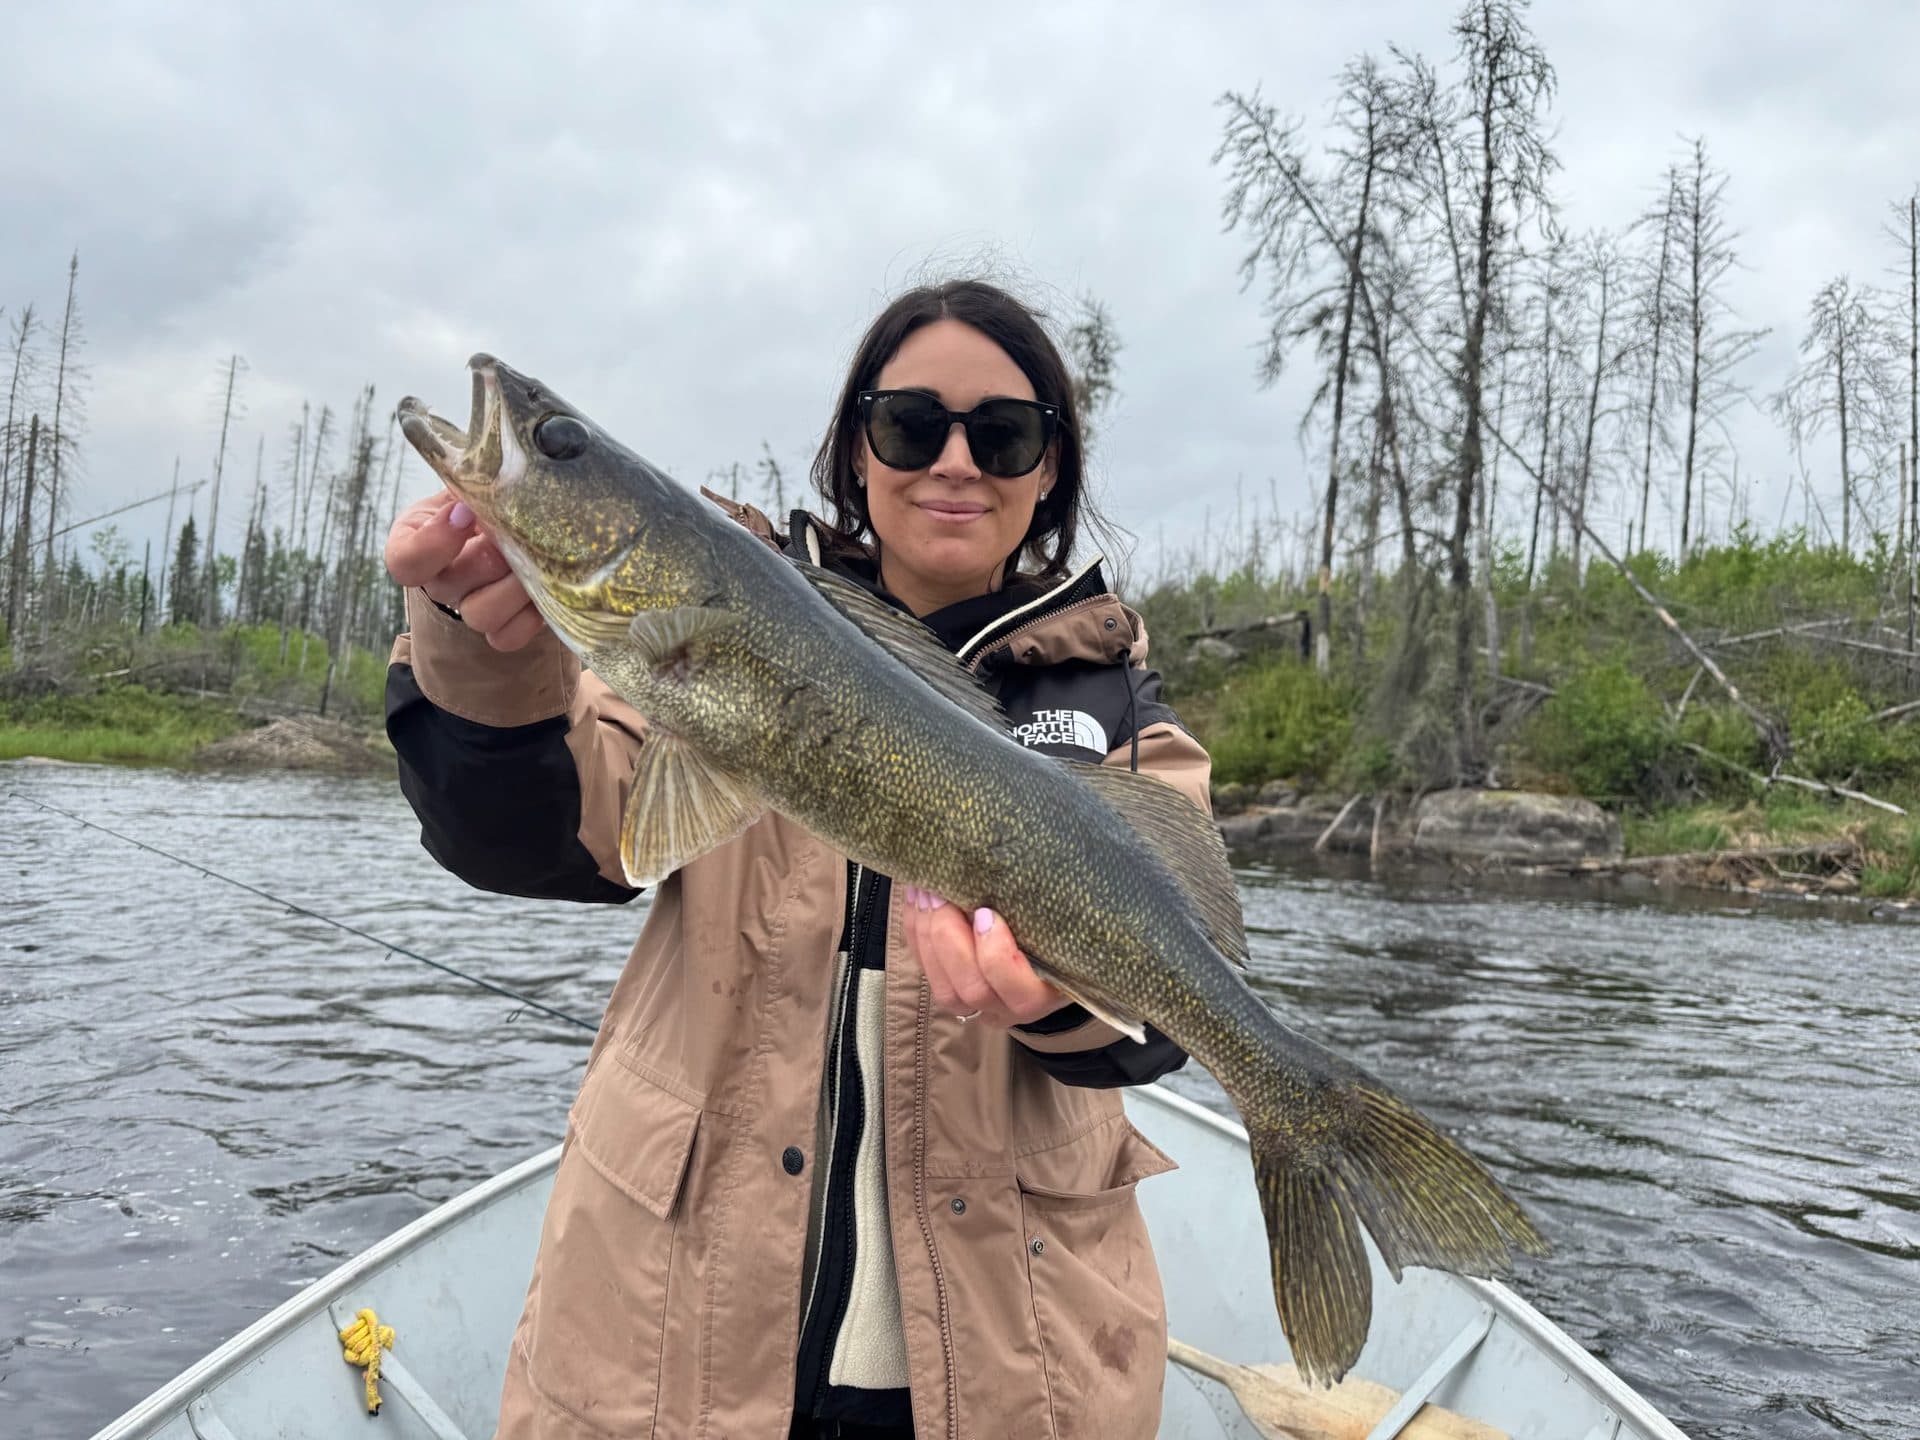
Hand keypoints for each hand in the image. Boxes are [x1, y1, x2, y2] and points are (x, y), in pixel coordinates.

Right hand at [384, 489, 546, 650]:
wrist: (509, 529)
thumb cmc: (484, 502)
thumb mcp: (469, 484)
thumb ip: (473, 477)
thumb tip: (495, 462)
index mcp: (414, 542)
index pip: (405, 560)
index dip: (434, 542)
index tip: (465, 510)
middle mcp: (438, 581)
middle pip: (451, 585)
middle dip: (489, 557)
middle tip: (516, 534)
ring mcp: (467, 608)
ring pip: (481, 616)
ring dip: (514, 587)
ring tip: (539, 559)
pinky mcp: (499, 629)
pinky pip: (509, 637)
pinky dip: (532, 615)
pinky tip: (548, 585)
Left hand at [900, 886, 1070, 1027]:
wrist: (1045, 928)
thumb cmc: (1056, 914)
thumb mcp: (1055, 909)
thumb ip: (1038, 899)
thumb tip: (1014, 859)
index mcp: (1050, 989)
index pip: (1023, 994)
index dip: (997, 957)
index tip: (985, 913)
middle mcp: (1014, 1004)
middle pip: (974, 989)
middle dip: (949, 939)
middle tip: (941, 894)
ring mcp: (981, 1005)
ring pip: (946, 989)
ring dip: (927, 937)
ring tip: (925, 893)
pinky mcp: (953, 991)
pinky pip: (927, 974)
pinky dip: (916, 935)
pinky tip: (915, 900)